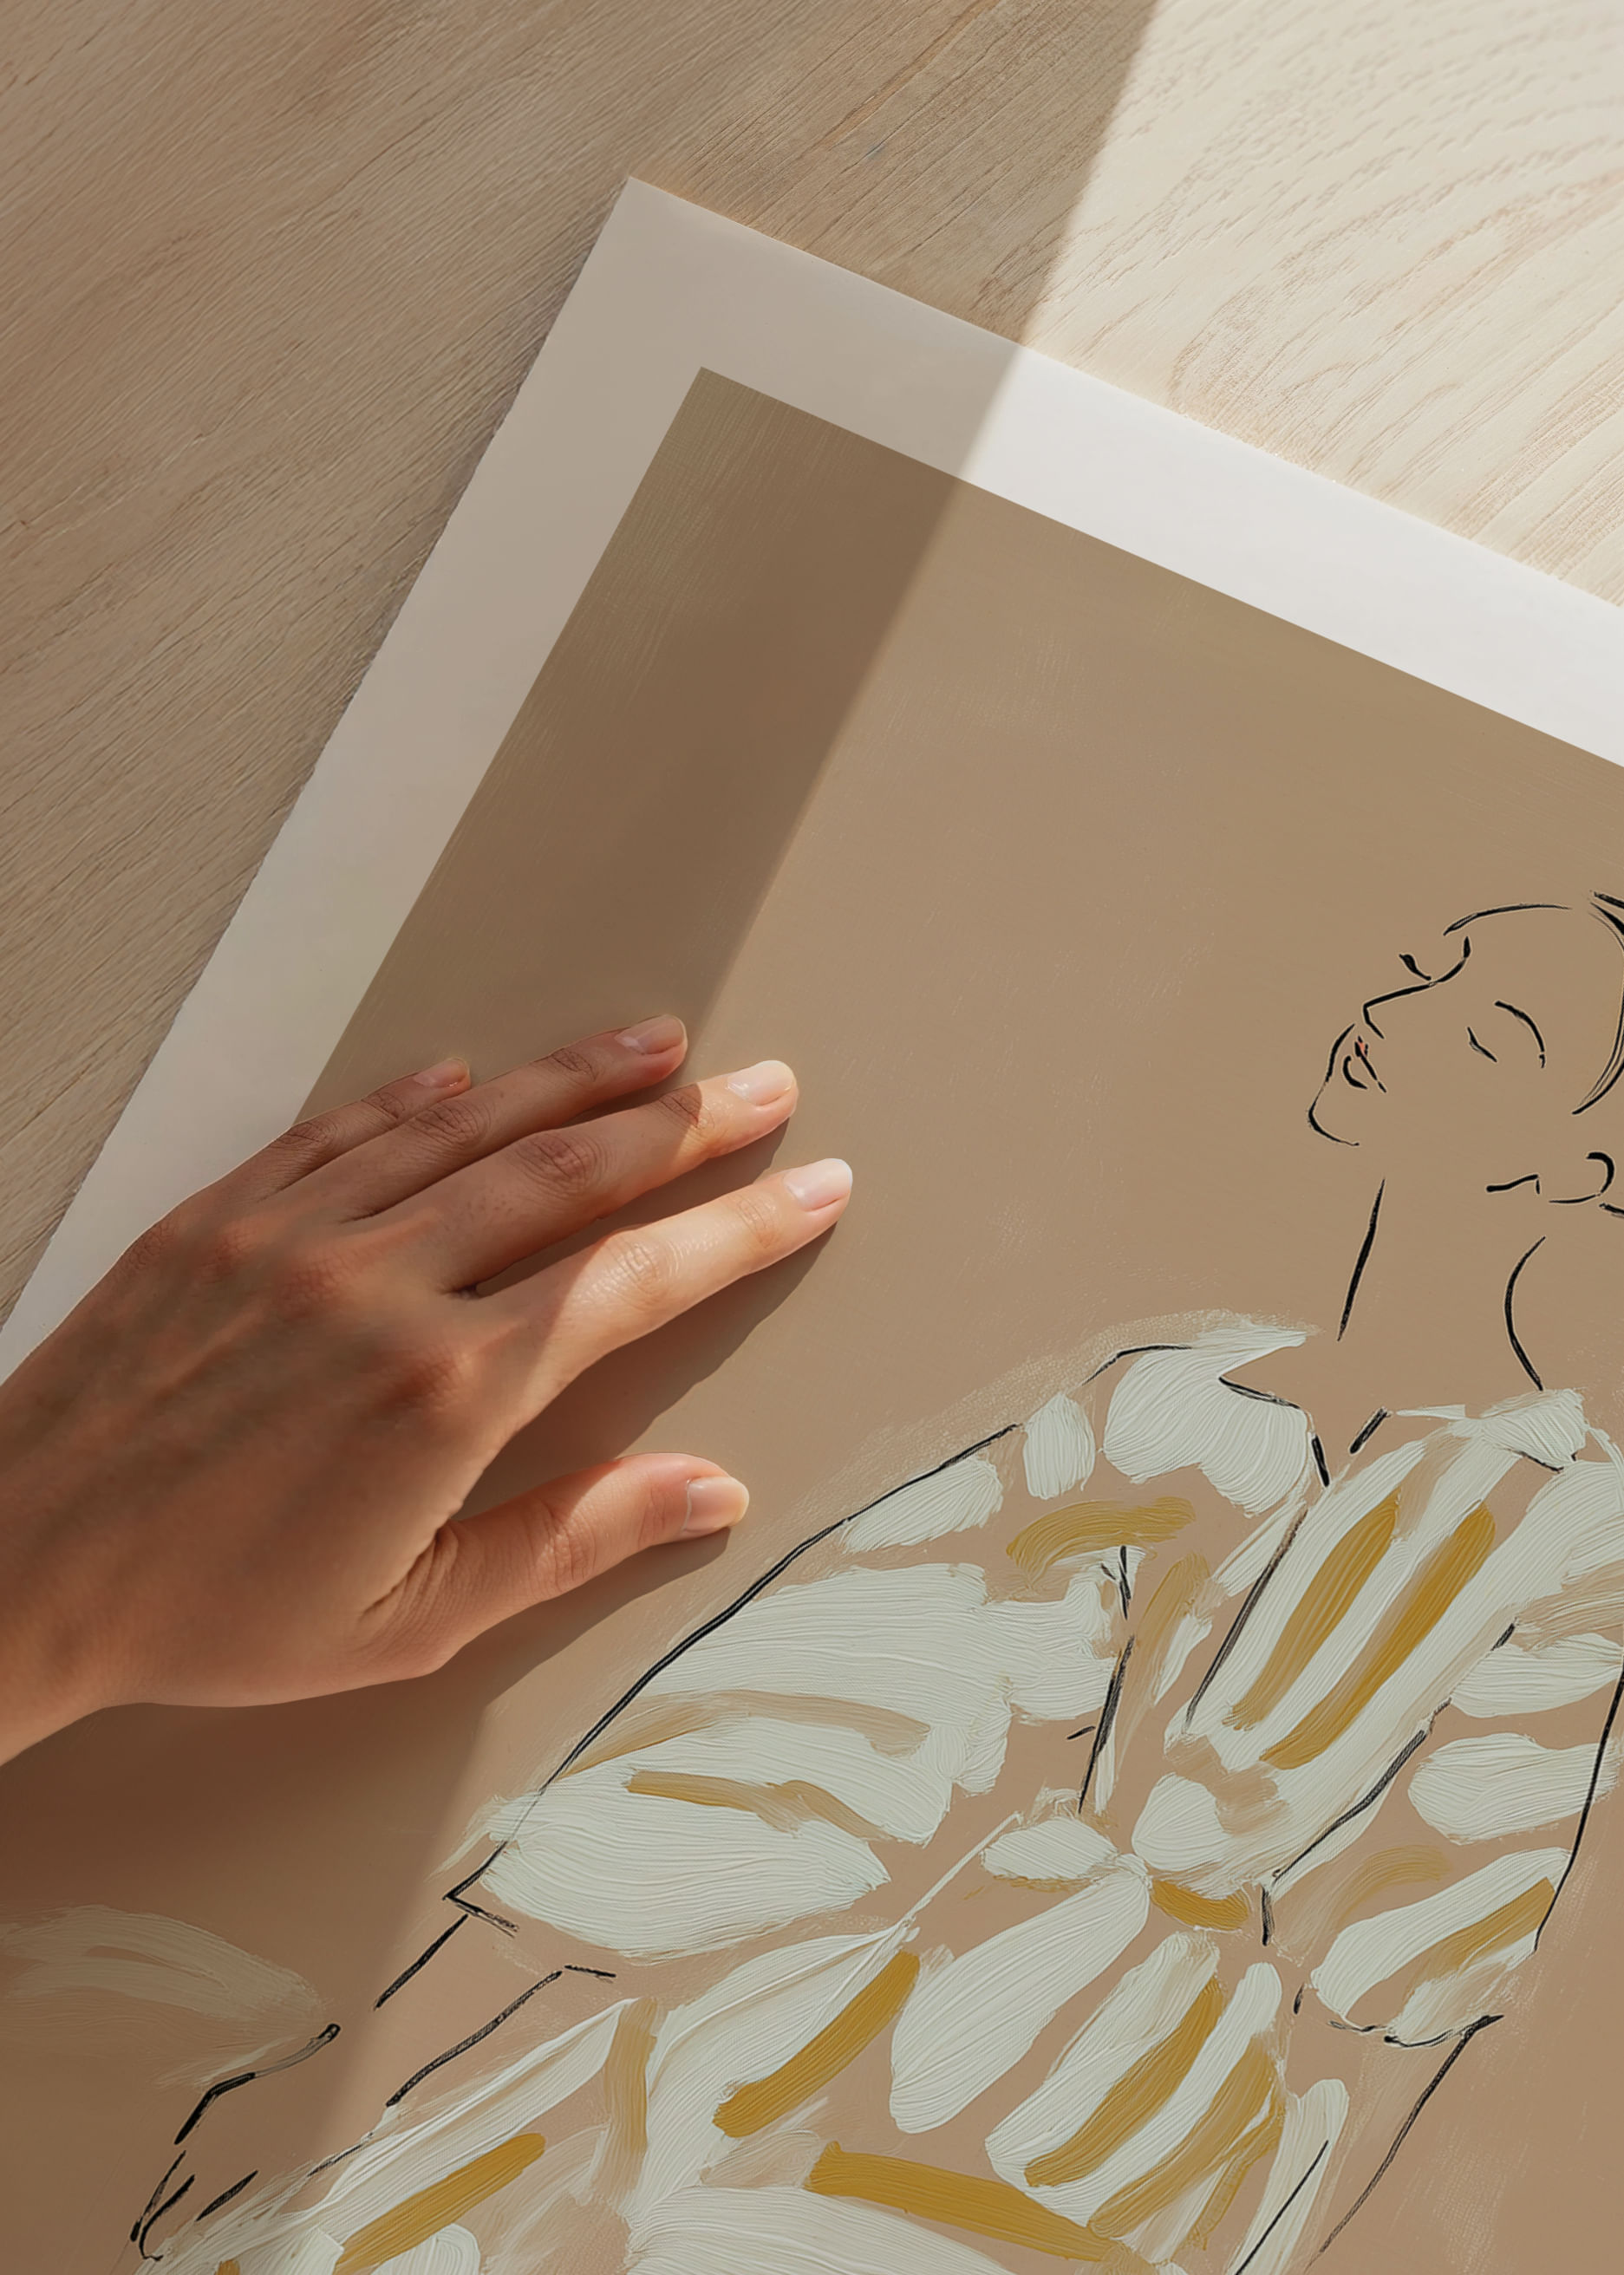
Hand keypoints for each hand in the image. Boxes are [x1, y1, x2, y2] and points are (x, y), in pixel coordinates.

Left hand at [0, 1017, 850, 1761]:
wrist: (15, 1565)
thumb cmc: (210, 1616)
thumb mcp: (409, 1620)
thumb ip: (569, 1540)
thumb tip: (710, 1491)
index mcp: (447, 1391)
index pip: (635, 1280)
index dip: (739, 1228)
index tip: (811, 1185)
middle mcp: (382, 1285)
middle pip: (569, 1171)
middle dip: (684, 1124)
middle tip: (764, 1086)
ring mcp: (296, 1234)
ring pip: (469, 1125)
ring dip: (574, 1079)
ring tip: (659, 1043)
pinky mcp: (222, 1213)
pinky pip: (344, 1127)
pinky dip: (419, 1094)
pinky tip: (471, 1070)